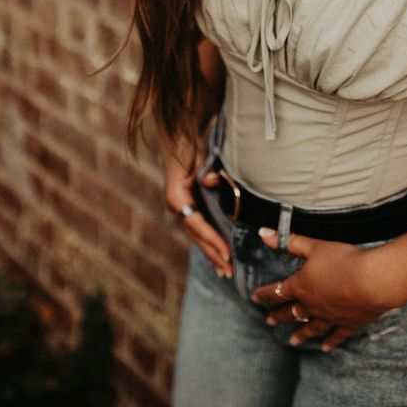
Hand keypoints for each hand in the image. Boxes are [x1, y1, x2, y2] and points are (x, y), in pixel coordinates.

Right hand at [164, 155, 231, 276]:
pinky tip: (217, 253)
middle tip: (229, 273)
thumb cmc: (191, 144)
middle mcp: (177, 204)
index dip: (212, 240)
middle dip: (212, 253)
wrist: (180, 133)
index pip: (196, 224)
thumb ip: (206, 170)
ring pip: (197, 234)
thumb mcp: (200, 155)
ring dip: (210, 251)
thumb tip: (209, 181)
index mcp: (177, 196)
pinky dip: (208, 239)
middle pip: (196, 235)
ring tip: (224, 271)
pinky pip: (199, 226)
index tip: (227, 254)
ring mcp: (181, 205)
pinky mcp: (188, 203)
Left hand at [250, 228, 392, 349]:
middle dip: (279, 316)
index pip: (278, 291)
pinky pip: (336, 336)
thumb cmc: (343, 260)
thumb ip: (290, 241)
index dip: (265, 294)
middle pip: (292, 312)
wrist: (372, 281)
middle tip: (269, 322)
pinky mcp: (348, 324)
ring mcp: (330, 317)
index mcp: (302, 286)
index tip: (255, 298)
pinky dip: (330, 341)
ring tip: (292, 342)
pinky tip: (326, 347)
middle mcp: (313, 305)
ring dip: (301, 334)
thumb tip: (263, 232)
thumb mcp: (315, 246)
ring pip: (311, 328)